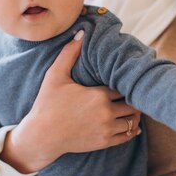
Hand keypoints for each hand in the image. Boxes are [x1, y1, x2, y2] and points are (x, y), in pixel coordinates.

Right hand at [1, 30, 141, 172]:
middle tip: (133, 94)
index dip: (125, 83)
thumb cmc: (47, 104)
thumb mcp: (55, 76)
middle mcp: (106, 113)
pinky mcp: (104, 142)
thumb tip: (81, 32)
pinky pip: (127, 136)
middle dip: (133, 98)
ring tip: (131, 108)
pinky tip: (131, 125)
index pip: (124, 87)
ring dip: (134, 115)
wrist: (42, 136)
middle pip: (133, 104)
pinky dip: (131, 130)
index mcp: (98, 95)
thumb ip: (69, 53)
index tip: (126, 79)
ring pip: (132, 121)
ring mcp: (106, 129)